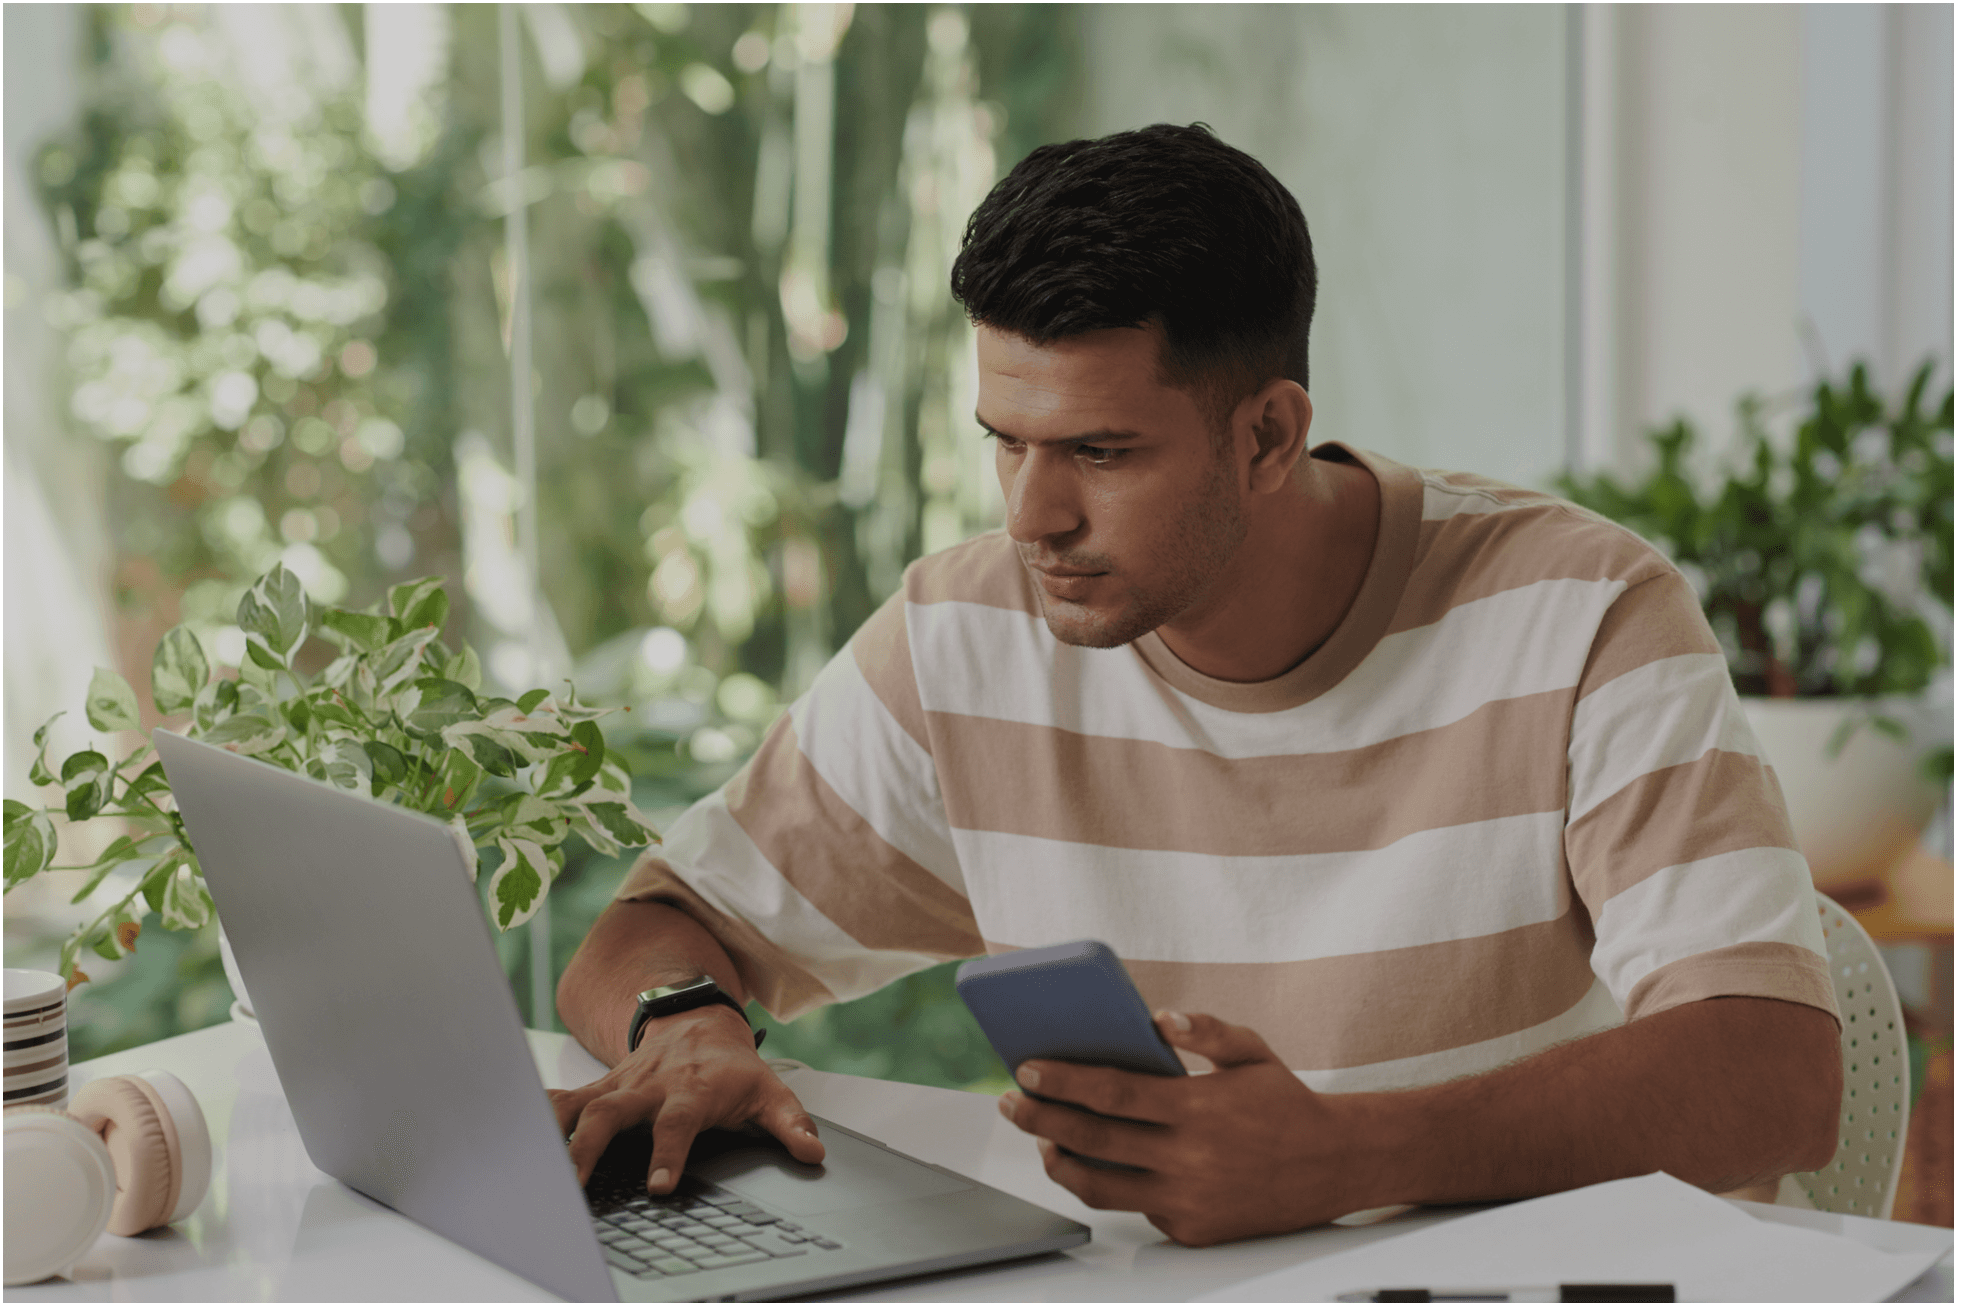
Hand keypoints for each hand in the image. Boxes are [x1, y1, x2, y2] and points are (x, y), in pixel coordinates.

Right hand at [548, 1003, 823, 1192]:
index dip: (668, 1153)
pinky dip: (540, 1113)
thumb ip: (790, 1123)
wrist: (696, 1019)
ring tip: (535, 1165)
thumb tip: (812, 1151)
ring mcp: (620, 1085)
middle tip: (576, 1182)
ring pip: (580, 1106)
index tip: (659, 1185)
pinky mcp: (598, 1087)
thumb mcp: (769, 1092)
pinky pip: (564, 1098)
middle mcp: (650, 1087)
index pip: (677, 1124)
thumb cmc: (730, 1066)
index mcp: (691, 1091)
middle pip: (613, 1113)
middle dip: (592, 1146)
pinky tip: (517, 1134)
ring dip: (556, 1133)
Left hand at [997, 1010, 1377, 1245]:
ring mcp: (1188, 1201)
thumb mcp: (1252, 1051)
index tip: (1026, 1070)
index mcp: (1198, 1109)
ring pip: (1100, 1186)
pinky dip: (1108, 1184)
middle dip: (1040, 1121)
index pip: (1111, 1093)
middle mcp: (1189, 1159)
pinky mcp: (1190, 1230)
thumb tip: (1159, 1017)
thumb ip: (1205, 1029)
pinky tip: (1093, 1162)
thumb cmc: (1285, 1104)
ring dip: (1060, 1161)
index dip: (1062, 1081)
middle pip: (1092, 1140)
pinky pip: (1134, 1208)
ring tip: (1042, 1140)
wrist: (1335, 1166)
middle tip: (1012, 1105)